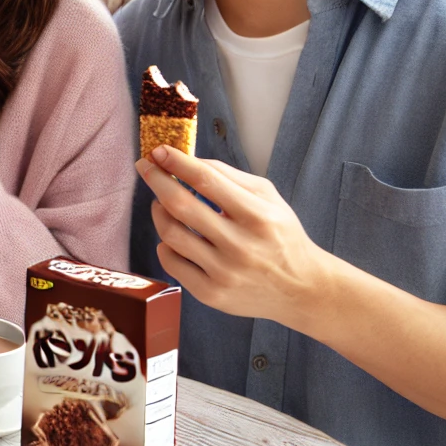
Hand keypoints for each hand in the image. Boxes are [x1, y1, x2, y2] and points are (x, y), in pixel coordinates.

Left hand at [136, 145, 339, 325]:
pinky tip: (172, 236)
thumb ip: (229, 177)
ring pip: (171, 234)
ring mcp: (224, 273)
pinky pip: (172, 263)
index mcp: (258, 216)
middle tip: (145, 166)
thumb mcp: (268, 199)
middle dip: (156, 180)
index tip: (158, 151)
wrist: (301, 289)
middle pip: (181, 206)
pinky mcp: (211, 294)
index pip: (207, 181)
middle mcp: (240, 246)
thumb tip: (187, 160)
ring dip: (159, 211)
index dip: (177, 162)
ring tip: (161, 202)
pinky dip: (165, 244)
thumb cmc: (281, 236)